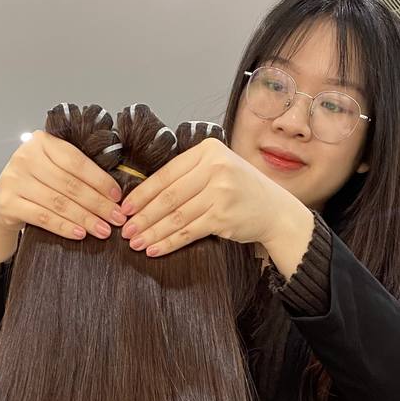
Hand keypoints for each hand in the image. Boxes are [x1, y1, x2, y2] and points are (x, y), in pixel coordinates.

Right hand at [0, 132, 125, 266]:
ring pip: (58, 202)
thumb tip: (114, 191)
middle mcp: (26, 157)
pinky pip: (43, 217)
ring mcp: (15, 180)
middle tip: (117, 218)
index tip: (117, 197)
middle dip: (98, 204)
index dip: (100, 180)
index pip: (76, 161)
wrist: (3, 199)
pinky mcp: (8, 202)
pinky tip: (80, 234)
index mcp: (42, 141)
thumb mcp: (52, 166)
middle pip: (70, 184)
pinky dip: (64, 227)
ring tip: (103, 230)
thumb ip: (75, 170)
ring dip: (85, 218)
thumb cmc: (36, 182)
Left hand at [118, 138, 312, 258]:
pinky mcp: (223, 217)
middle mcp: (215, 168)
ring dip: (152, 232)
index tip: (124, 208)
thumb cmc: (241, 190)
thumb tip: (144, 194)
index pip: (166, 174)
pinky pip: (188, 232)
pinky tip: (155, 250)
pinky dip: (168, 242)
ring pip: (175, 216)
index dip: (142, 193)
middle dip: (142, 216)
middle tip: (124, 229)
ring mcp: (220, 193)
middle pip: (168, 196)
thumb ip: (188, 174)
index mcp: (208, 151)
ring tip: (135, 243)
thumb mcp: (218, 169)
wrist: (275, 210)